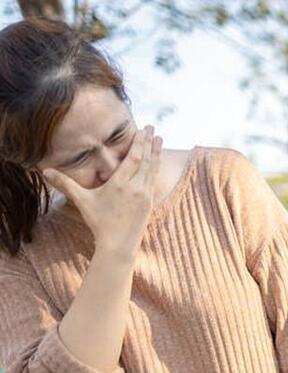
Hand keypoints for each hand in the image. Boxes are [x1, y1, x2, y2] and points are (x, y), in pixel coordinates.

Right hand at [41, 126, 162, 256]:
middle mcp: (136, 188)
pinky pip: (153, 180)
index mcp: (121, 184)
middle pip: (146, 160)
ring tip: (159, 139)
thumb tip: (43, 171)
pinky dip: (155, 168)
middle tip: (152, 128)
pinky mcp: (150, 202)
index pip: (133, 158)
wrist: (118, 244)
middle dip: (149, 143)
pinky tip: (156, 162)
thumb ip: (65, 184)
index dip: (139, 143)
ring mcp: (145, 195)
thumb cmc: (99, 222)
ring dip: (156, 153)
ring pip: (152, 169)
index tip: (143, 130)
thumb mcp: (82, 201)